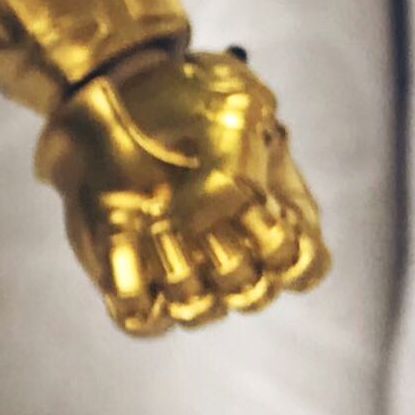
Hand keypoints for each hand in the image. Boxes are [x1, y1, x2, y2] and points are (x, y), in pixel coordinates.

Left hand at [33, 47, 328, 338]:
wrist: (110, 97)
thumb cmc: (182, 97)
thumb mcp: (228, 108)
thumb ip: (236, 166)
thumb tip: (211, 222)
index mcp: (274, 212)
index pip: (304, 267)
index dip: (285, 249)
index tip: (257, 209)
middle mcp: (232, 248)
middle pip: (252, 294)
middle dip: (225, 258)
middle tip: (193, 217)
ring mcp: (183, 266)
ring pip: (198, 311)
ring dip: (178, 275)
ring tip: (152, 225)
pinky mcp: (132, 275)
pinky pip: (141, 318)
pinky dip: (131, 291)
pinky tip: (121, 241)